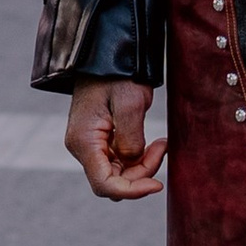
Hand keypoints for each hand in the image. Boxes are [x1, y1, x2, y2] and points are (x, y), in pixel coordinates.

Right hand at [66, 78, 166, 200]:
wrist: (108, 54)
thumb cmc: (117, 75)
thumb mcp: (130, 103)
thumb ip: (131, 140)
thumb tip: (133, 161)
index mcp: (84, 141)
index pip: (104, 184)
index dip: (132, 191)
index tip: (157, 185)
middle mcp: (83, 147)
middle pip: (113, 181)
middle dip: (141, 173)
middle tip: (162, 148)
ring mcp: (91, 145)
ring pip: (119, 174)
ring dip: (142, 165)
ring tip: (161, 143)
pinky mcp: (101, 141)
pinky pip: (120, 162)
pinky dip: (138, 158)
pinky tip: (152, 143)